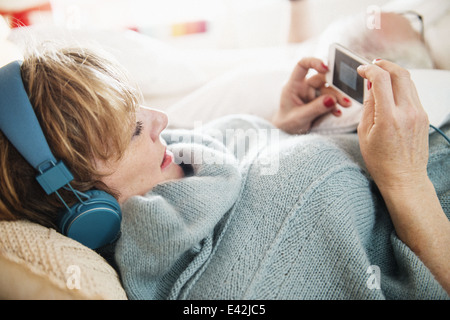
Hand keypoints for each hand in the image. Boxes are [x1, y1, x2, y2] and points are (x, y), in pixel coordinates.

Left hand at [272, 57, 351, 133]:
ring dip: (338, 97)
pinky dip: (336, 106)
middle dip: (334, 88)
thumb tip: (331, 100)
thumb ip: (314, 108)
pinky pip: (331, 100)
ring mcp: (313, 93)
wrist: (288, 133)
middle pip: (322, 79)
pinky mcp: (320, 101)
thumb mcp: (299, 118)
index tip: (326, 68)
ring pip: (329, 90)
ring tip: (346, 105)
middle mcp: (304, 86)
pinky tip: (338, 113)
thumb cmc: (287, 123)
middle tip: (344, 99)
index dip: (314, 62)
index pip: (302, 65)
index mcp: (294, 85)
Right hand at [356, 60, 429, 190]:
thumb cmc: (380, 160)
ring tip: (381, 76)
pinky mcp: (423, 116)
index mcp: (389, 117)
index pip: (382, 79)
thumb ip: (368, 106)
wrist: (404, 178)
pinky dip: (400, 86)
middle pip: (400, 73)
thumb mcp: (365, 133)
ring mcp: (419, 113)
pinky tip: (390, 91)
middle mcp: (407, 112)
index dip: (370, 69)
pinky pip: (412, 93)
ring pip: (409, 81)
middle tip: (373, 65)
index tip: (362, 69)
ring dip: (394, 73)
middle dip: (385, 64)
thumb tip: (371, 86)